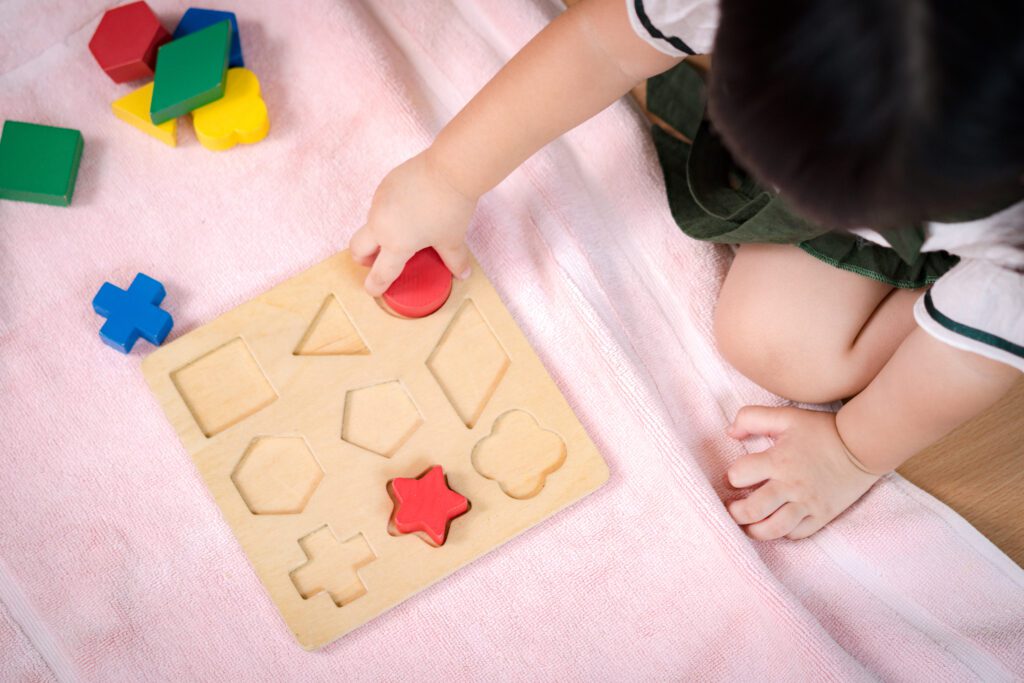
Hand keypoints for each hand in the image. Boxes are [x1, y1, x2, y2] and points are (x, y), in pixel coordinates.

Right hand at [349, 150, 476, 295]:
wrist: (450, 169)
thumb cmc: (451, 207)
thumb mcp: (453, 239)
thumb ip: (454, 260)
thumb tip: (463, 273)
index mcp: (396, 244)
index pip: (380, 273)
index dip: (376, 285)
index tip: (374, 290)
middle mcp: (381, 225)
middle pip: (357, 249)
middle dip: (364, 259)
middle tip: (379, 261)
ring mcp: (379, 202)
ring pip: (369, 224)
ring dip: (380, 233)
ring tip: (406, 230)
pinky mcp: (384, 185)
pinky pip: (380, 205)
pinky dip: (389, 213)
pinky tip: (410, 208)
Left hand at [725, 406, 880, 540]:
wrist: (863, 446)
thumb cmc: (821, 430)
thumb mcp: (786, 416)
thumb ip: (752, 418)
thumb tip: (729, 432)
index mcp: (779, 461)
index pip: (740, 475)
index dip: (733, 476)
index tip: (736, 477)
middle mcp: (791, 485)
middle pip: (753, 510)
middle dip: (735, 513)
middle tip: (732, 509)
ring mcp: (808, 504)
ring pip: (773, 529)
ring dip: (754, 530)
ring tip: (748, 524)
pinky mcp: (822, 516)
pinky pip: (797, 534)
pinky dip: (782, 533)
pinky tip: (776, 524)